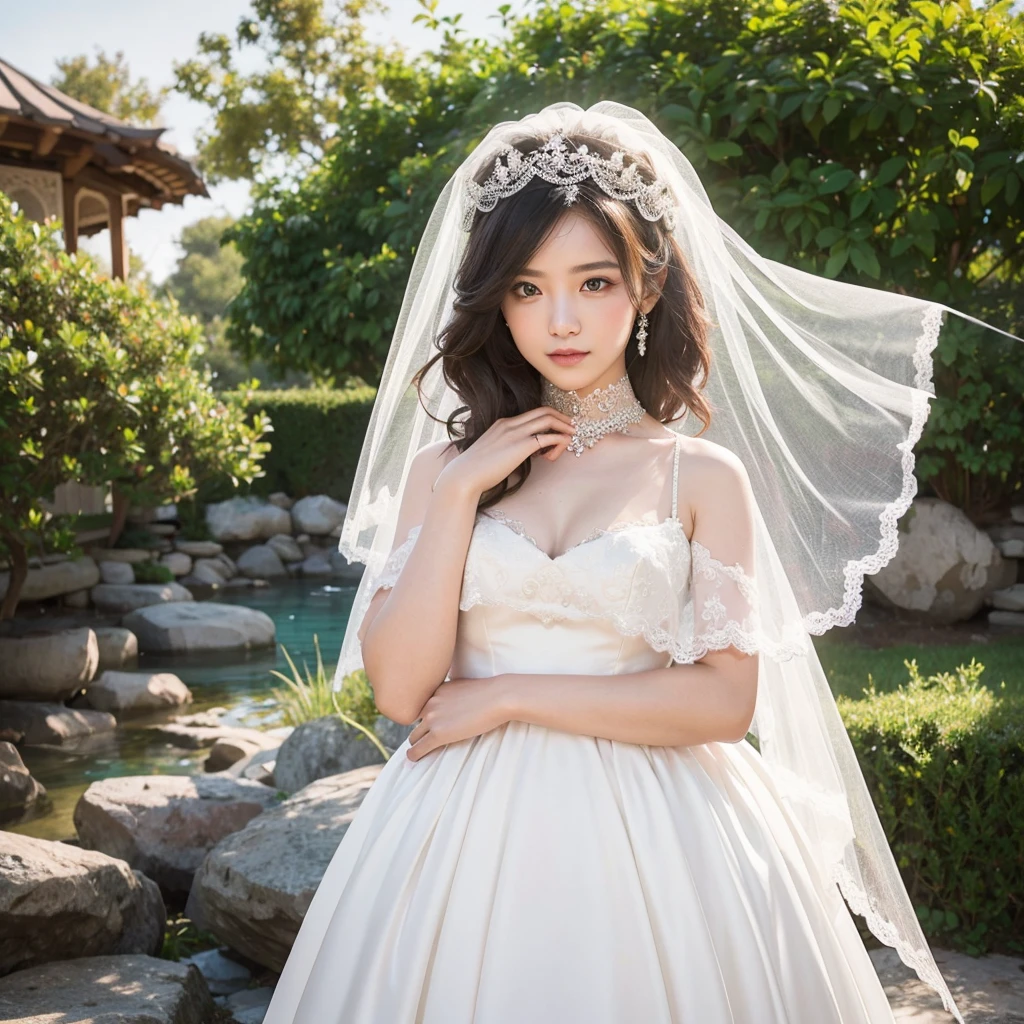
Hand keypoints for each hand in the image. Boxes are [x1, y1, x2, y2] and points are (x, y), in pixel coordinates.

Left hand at [406, 675, 510, 761]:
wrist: (498, 697)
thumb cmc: (489, 693)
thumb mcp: (464, 687)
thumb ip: (453, 694)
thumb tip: (454, 703)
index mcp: (437, 690)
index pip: (424, 707)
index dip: (426, 718)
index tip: (430, 726)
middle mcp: (431, 702)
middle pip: (416, 722)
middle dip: (420, 731)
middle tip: (424, 740)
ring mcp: (433, 718)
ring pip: (414, 736)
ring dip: (416, 743)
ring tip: (418, 751)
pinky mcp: (438, 733)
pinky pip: (418, 748)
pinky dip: (413, 755)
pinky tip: (413, 758)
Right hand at [433, 405, 576, 497]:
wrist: (465, 476)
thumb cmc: (476, 470)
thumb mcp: (493, 452)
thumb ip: (507, 448)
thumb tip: (520, 454)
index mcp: (503, 423)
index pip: (532, 413)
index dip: (549, 418)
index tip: (559, 426)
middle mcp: (510, 423)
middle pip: (544, 411)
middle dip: (562, 418)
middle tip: (572, 427)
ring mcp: (516, 433)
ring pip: (548, 419)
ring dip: (564, 427)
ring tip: (572, 436)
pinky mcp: (521, 446)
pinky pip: (549, 437)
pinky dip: (560, 441)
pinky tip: (561, 449)